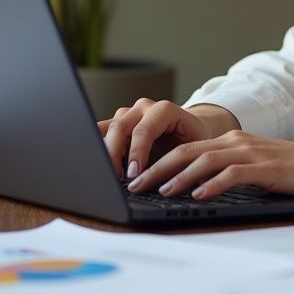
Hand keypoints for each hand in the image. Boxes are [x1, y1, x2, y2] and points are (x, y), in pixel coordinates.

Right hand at [97, 99, 237, 179]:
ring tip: (109, 175)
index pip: (144, 130)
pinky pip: (102, 132)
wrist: (190, 129)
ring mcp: (129, 113)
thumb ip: (181, 164)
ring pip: (107, 128)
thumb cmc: (193, 141)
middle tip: (117, 179)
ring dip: (105, 152)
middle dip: (115, 155)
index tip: (134, 175)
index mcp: (164, 110)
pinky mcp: (118, 122)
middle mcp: (144, 108)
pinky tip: (103, 166)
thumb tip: (174, 185)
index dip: (136, 153)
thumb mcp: (193, 151)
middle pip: (120, 127)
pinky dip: (100, 148)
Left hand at [127, 130, 293, 199]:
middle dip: (157, 168)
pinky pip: (233, 174)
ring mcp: (251, 152)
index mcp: (232, 140)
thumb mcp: (255, 166)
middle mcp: (237, 142)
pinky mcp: (265, 167)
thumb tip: (197, 188)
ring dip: (179, 177)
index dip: (158, 161)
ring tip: (161, 191)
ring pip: (204, 160)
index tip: (138, 177)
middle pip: (187, 151)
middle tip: (136, 184)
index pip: (185, 148)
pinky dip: (213, 184)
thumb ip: (229, 170)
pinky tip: (199, 196)